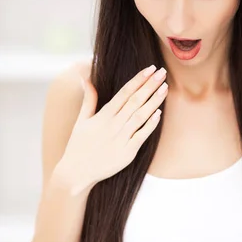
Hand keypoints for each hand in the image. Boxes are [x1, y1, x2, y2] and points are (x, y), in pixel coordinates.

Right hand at [55, 65, 167, 194]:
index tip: (150, 69)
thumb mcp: (81, 121)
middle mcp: (113, 125)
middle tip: (162, 72)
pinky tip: (159, 113)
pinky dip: (150, 124)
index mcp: (103, 115)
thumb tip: (84, 78)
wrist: (77, 172)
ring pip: (141, 116)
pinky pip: (142, 135)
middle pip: (135, 101)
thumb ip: (88, 99)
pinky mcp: (127, 152)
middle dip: (149, 85)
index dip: (138, 80)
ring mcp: (121, 138)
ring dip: (154, 101)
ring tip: (165, 88)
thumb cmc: (79, 146)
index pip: (124, 93)